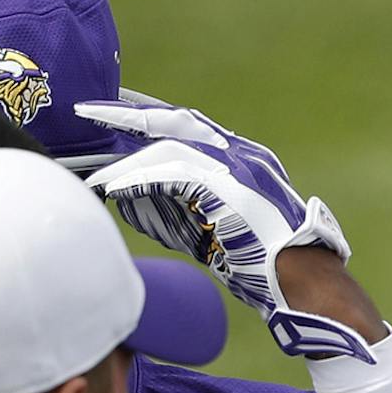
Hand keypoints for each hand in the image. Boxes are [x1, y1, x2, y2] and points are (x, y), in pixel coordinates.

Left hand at [75, 99, 349, 315]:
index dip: (145, 115)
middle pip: (175, 121)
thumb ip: (174, 209)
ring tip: (95, 178)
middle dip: (127, 113)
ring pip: (169, 148)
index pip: (186, 127)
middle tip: (87, 111)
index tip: (112, 110)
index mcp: (244, 159)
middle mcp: (242, 153)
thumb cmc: (263, 265)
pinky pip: (173, 175)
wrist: (304, 282)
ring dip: (127, 163)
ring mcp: (239, 166)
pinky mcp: (229, 186)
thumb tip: (126, 200)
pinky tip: (115, 190)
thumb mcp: (213, 228)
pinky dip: (140, 180)